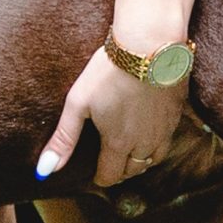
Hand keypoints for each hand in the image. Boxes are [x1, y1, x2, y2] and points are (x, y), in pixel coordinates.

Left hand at [37, 49, 188, 186]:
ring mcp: (164, 129)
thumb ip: (64, 139)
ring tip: (130, 154)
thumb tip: (44, 171)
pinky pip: (168, 140)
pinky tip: (150, 133)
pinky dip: (158, 144)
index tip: (95, 175)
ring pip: (154, 159)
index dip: (100, 178)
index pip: (111, 176)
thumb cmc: (109, 71)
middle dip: (120, 171)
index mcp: (118, 144)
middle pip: (133, 171)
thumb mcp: (78, 103)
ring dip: (141, 161)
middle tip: (110, 163)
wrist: (150, 45)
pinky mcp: (177, 113)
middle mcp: (144, 143)